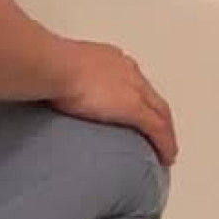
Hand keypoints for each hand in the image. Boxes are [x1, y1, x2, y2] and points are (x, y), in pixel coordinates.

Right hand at [50, 41, 178, 165]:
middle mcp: (128, 71)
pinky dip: (165, 145)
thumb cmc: (52, 66)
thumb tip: (53, 96)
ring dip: (166, 132)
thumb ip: (65, 83)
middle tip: (159, 136)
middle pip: (152, 98)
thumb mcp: (61, 71)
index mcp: (110, 60)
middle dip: (158, 116)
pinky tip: (166, 158)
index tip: (138, 112)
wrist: (56, 66)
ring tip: (165, 150)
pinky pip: (158, 130)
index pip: (133, 82)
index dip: (140, 99)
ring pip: (161, 114)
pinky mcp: (134, 109)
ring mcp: (134, 90)